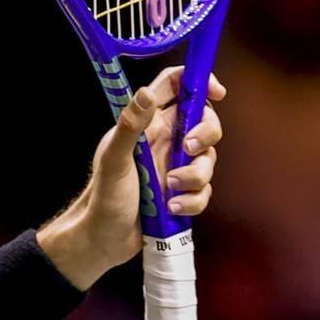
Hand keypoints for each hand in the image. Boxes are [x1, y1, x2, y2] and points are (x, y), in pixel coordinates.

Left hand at [39, 65, 226, 287]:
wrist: (103, 238)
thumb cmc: (103, 196)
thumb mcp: (115, 159)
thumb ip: (130, 126)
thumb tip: (147, 93)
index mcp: (147, 126)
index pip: (175, 88)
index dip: (198, 82)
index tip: (216, 92)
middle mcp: (164, 142)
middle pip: (204, 122)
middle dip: (206, 134)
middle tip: (188, 149)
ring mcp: (174, 167)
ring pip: (207, 159)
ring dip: (195, 175)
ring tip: (169, 189)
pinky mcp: (181, 192)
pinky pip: (204, 190)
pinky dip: (193, 200)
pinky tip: (172, 208)